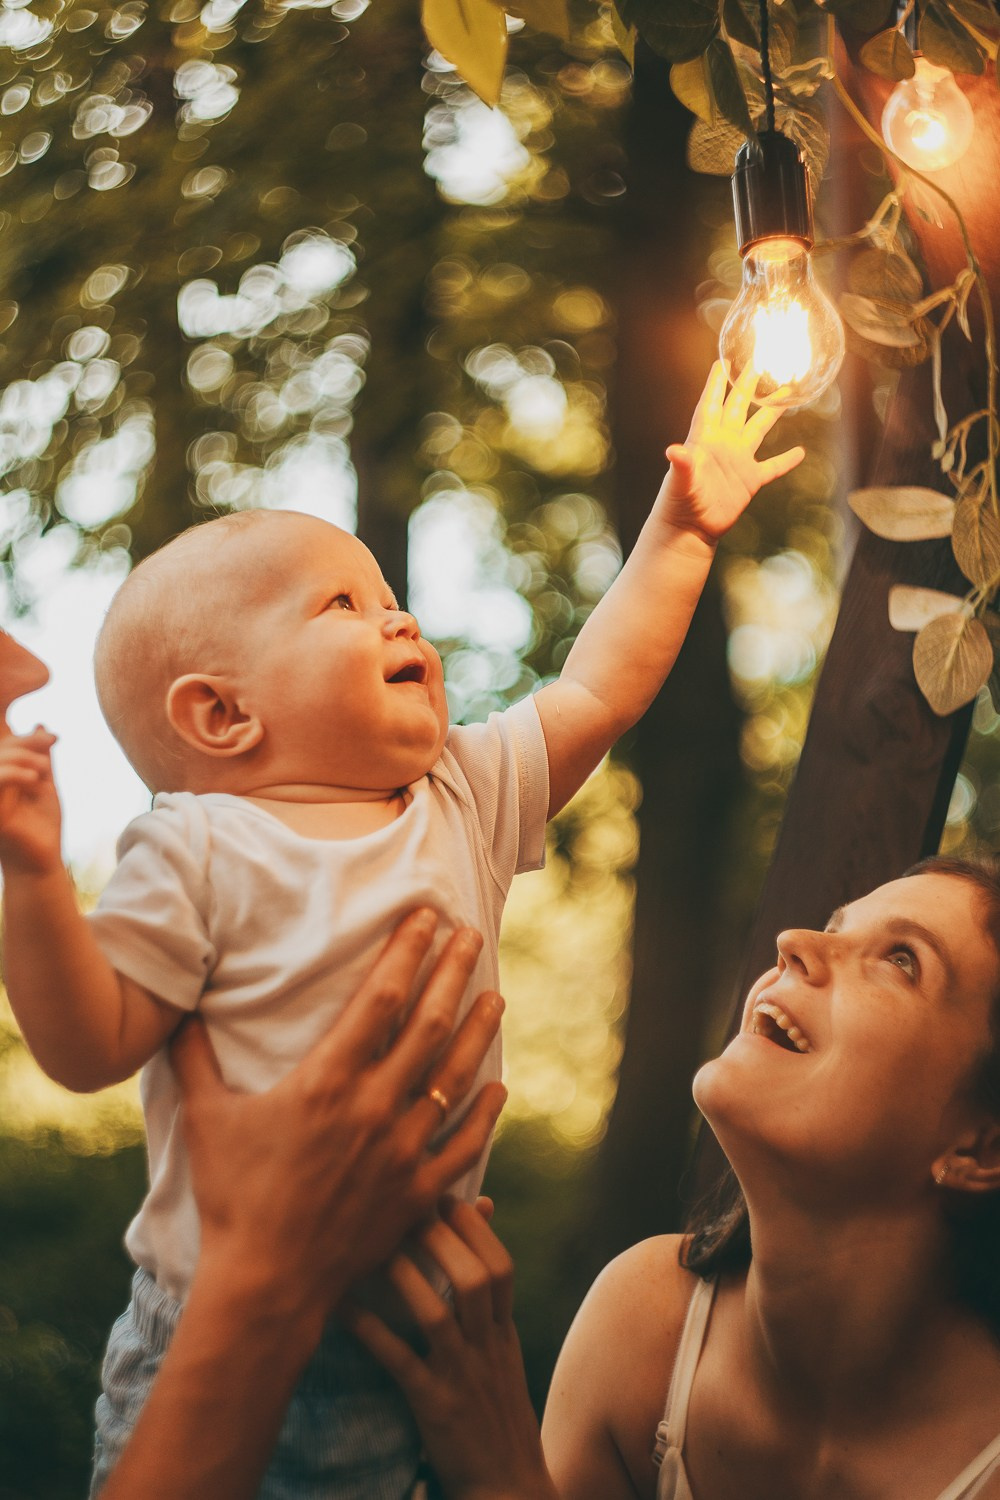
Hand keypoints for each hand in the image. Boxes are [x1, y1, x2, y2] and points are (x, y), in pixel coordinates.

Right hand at [0, 632, 58, 875]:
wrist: (43, 859)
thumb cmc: (41, 825)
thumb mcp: (43, 783)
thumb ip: (40, 756)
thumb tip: (40, 724)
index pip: (4, 746)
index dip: (25, 738)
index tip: (54, 738)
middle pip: (0, 749)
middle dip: (27, 742)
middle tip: (53, 744)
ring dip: (22, 756)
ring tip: (44, 770)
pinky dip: (14, 773)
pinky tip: (35, 780)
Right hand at [171, 912, 507, 1333]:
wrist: (267, 1283)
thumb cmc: (233, 1199)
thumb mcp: (207, 1120)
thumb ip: (194, 1059)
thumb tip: (176, 1010)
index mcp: (327, 1080)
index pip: (380, 998)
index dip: (406, 952)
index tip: (426, 917)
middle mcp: (374, 1107)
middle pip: (429, 1024)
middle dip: (452, 973)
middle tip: (472, 936)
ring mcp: (402, 1150)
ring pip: (454, 1076)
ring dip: (478, 1032)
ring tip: (496, 996)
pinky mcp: (418, 1191)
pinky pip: (464, 1143)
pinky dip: (485, 1112)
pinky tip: (498, 1085)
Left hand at [349, 1198, 557, 1499]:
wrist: (507, 1489)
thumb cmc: (496, 1415)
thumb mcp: (504, 1357)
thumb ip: (491, 1306)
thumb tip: (479, 1261)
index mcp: (503, 1333)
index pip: (501, 1266)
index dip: (475, 1228)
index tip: (447, 1197)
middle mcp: (487, 1348)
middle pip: (474, 1278)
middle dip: (441, 1238)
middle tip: (406, 1208)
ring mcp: (461, 1377)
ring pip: (438, 1313)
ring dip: (407, 1275)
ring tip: (376, 1247)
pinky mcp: (433, 1407)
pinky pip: (399, 1361)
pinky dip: (370, 1330)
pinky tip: (341, 1307)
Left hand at [658, 361, 804, 544]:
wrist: (689, 530)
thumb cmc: (678, 504)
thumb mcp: (680, 482)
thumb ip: (681, 465)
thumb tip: (673, 451)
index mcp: (704, 439)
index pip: (711, 404)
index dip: (716, 383)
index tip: (723, 361)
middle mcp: (723, 445)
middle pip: (738, 407)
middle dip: (747, 385)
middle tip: (758, 363)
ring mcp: (737, 461)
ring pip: (758, 429)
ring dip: (772, 411)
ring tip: (788, 391)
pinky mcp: (749, 481)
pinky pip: (772, 467)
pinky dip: (786, 460)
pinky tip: (800, 452)